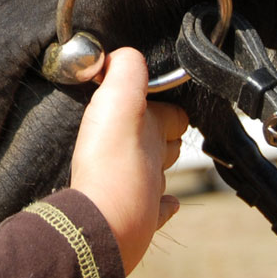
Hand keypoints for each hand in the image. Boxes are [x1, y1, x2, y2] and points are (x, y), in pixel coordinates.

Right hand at [67, 48, 187, 271]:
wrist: (100, 220)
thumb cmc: (110, 161)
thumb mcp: (117, 97)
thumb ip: (125, 69)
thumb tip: (124, 53)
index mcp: (155, 133)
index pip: (176, 115)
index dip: (166, 106)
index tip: (150, 100)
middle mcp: (157, 165)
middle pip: (171, 147)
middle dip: (162, 137)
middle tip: (142, 129)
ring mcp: (150, 197)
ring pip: (162, 179)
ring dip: (156, 169)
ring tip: (145, 163)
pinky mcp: (138, 224)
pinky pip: (158, 214)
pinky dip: (161, 207)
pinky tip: (162, 206)